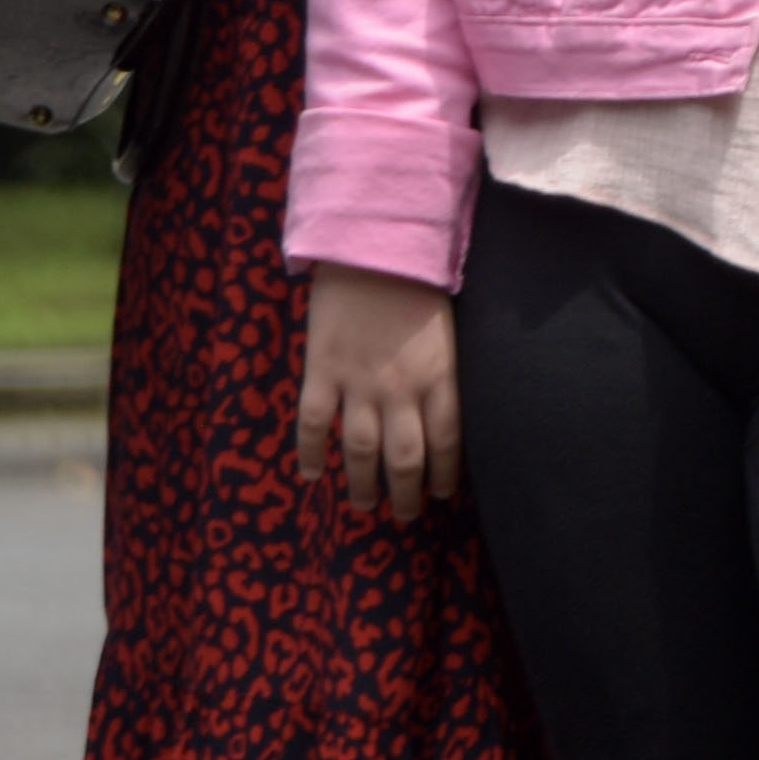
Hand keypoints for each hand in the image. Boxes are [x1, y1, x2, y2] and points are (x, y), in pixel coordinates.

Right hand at [297, 262, 463, 519]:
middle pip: (406, 457)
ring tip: (363, 505)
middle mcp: (401, 387)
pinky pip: (314, 422)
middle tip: (406, 516)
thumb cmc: (417, 281)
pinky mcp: (321, 368)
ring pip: (361, 450)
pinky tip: (310, 473)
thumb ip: (445, 370)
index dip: (445, 473)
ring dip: (362, 484)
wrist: (371, 243)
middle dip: (407, 494)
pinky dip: (310, 452)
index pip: (447, 441)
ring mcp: (358, 381)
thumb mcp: (448, 329)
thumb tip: (446, 408)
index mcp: (439, 376)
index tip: (443, 493)